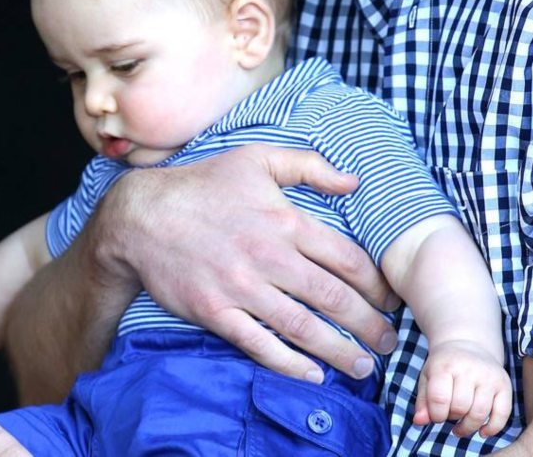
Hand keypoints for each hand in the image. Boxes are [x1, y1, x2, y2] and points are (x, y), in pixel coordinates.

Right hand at [96, 144, 398, 381]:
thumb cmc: (204, 183)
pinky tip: (313, 375)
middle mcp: (269, 256)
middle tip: (390, 344)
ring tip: (363, 367)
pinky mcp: (215, 312)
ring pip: (303, 327)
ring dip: (339, 351)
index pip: (346, 258)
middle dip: (369, 326)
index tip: (390, 299)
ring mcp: (241, 287)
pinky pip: (260, 345)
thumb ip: (309, 166)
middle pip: (333, 298)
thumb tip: (354, 181)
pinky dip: (290, 364)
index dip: (375, 284)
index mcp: (285, 220)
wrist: (142, 215)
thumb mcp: (257, 158)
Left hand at [414, 340, 511, 437]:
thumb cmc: (445, 366)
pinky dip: (492, 428)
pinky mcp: (504, 384)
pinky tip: (482, 431)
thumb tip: (418, 421)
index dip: (436, 415)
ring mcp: (488, 376)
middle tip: (450, 415)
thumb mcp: (428, 377)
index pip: (439, 398)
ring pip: (480, 413)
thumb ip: (423, 401)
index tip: (436, 415)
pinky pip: (502, 414)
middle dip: (452, 418)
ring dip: (469, 427)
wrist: (468, 343)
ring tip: (461, 426)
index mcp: (445, 364)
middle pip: (460, 408)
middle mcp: (469, 367)